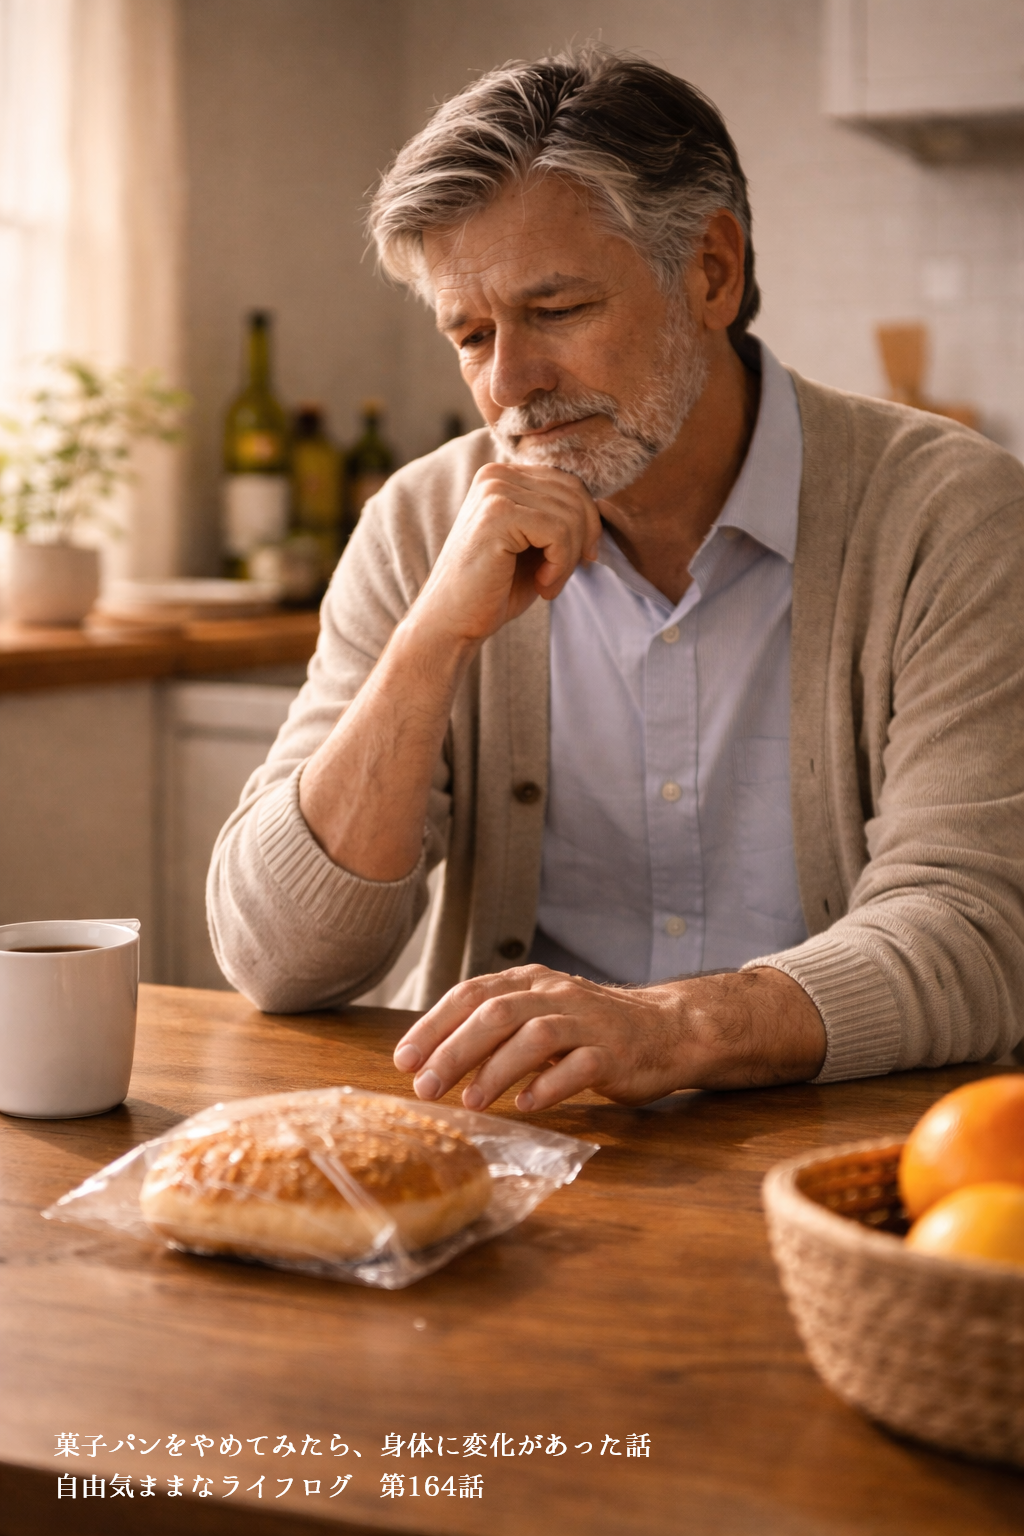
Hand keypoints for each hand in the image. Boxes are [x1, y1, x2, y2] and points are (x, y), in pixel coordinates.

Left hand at [392, 965, 827, 1111]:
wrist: (666, 1030)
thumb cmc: (589, 1030)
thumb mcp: (539, 1015)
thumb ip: (495, 1029)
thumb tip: (432, 1060)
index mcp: (530, 981)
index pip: (471, 993)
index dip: (434, 1025)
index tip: (404, 1060)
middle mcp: (555, 994)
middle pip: (496, 1012)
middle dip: (454, 1050)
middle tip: (424, 1086)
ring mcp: (587, 1022)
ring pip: (534, 1035)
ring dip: (496, 1069)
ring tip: (469, 1101)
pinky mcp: (615, 1053)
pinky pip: (579, 1066)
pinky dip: (549, 1086)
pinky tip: (527, 1105)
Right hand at [412, 463, 602, 645]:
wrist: (452, 621)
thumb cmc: (496, 588)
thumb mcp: (536, 545)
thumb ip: (561, 519)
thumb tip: (601, 511)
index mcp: (504, 475)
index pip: (570, 483)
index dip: (586, 524)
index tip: (576, 561)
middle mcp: (497, 474)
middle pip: (575, 495)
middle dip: (581, 542)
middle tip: (559, 577)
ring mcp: (495, 490)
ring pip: (570, 515)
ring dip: (569, 559)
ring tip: (548, 584)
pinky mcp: (497, 513)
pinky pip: (558, 531)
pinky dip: (560, 565)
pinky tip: (542, 584)